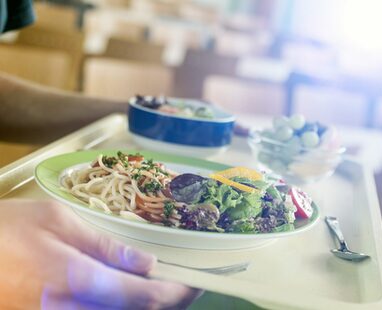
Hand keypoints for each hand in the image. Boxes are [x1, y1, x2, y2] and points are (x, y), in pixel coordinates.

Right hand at [0, 199, 199, 308]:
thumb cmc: (9, 229)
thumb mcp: (58, 222)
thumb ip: (105, 246)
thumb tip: (146, 263)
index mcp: (80, 281)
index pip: (146, 297)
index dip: (178, 292)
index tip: (198, 281)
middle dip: (170, 302)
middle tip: (187, 282)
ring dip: (150, 306)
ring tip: (166, 285)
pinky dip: (126, 307)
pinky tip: (132, 291)